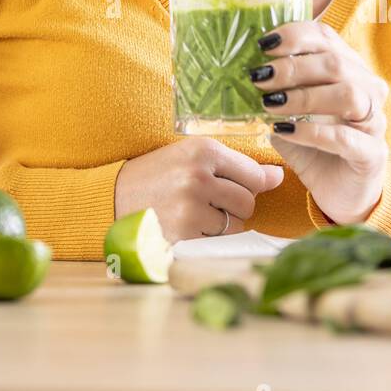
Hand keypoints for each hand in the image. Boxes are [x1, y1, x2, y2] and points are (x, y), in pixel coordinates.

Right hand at [114, 137, 283, 242]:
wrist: (112, 196)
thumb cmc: (157, 174)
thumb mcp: (191, 156)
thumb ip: (236, 165)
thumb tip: (278, 176)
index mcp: (203, 149)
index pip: (254, 173)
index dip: (250, 184)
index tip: (237, 185)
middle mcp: (199, 176)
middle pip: (248, 201)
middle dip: (236, 205)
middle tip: (209, 199)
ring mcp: (192, 207)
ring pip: (236, 224)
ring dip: (222, 223)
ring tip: (194, 211)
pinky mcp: (185, 234)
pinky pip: (217, 241)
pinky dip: (207, 237)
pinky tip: (186, 225)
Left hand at [251, 19, 388, 224]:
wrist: (340, 193)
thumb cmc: (314, 146)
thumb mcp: (290, 113)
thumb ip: (274, 90)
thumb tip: (242, 71)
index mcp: (349, 69)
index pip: (326, 37)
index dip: (295, 35)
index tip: (263, 44)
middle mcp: (368, 89)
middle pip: (336, 63)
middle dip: (292, 67)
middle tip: (259, 77)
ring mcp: (375, 122)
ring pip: (348, 94)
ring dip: (304, 96)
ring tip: (271, 104)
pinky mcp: (372, 154)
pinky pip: (344, 137)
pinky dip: (310, 132)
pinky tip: (284, 131)